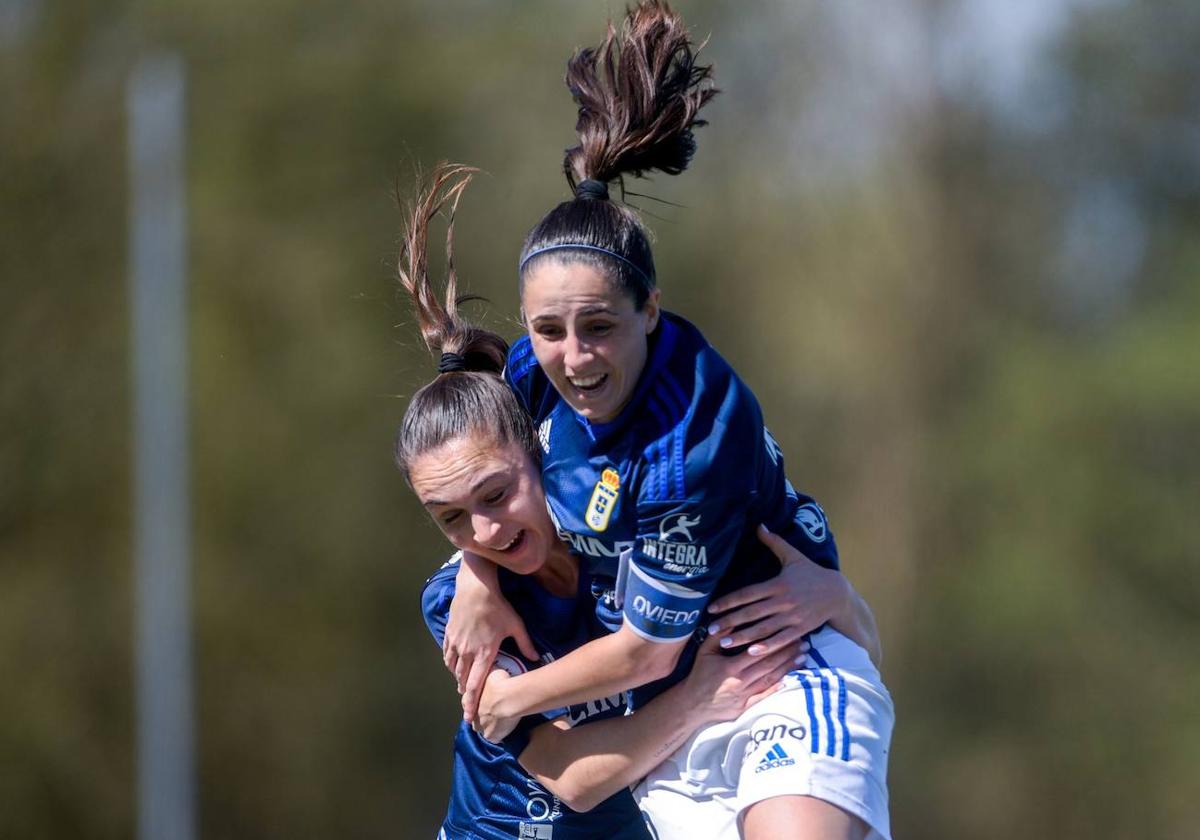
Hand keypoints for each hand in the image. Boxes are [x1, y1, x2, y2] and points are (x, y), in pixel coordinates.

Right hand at [444, 554, 537, 723]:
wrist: (475, 588)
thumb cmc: (497, 607)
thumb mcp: (515, 625)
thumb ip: (525, 644)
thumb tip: (536, 658)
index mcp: (484, 654)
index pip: (475, 685)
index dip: (471, 703)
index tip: (469, 717)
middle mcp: (467, 652)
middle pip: (463, 680)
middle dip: (465, 694)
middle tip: (468, 705)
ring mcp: (456, 644)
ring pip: (454, 668)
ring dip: (458, 679)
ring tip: (461, 687)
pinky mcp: (449, 635)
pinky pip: (447, 655)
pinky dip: (451, 664)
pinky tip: (454, 666)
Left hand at [472, 668, 521, 742]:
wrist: (509, 697)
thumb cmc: (500, 682)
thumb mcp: (491, 670)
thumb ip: (487, 670)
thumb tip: (489, 663)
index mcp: (469, 699)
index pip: (467, 701)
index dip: (473, 699)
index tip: (481, 698)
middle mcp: (472, 715)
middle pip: (473, 716)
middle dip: (480, 714)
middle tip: (492, 708)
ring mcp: (481, 727)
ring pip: (482, 728)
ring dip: (488, 724)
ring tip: (500, 719)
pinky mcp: (492, 736)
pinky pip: (494, 737)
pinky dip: (498, 734)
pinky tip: (505, 728)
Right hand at [681, 632, 803, 724]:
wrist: (692, 704)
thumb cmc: (699, 674)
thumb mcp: (705, 651)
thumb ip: (719, 636)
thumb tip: (731, 617)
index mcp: (731, 666)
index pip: (758, 651)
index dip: (775, 642)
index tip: (789, 632)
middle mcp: (740, 681)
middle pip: (769, 665)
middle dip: (787, 653)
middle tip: (803, 643)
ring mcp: (744, 695)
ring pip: (770, 679)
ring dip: (787, 668)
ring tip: (803, 658)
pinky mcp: (746, 707)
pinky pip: (764, 696)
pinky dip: (777, 688)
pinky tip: (790, 679)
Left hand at [705, 525, 849, 657]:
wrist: (837, 593)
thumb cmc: (812, 573)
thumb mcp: (793, 556)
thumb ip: (774, 542)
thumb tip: (759, 525)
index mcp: (778, 584)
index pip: (748, 594)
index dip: (728, 601)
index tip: (712, 608)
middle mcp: (783, 601)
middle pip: (752, 613)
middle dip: (730, 622)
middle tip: (711, 630)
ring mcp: (792, 617)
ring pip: (764, 629)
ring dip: (743, 637)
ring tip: (725, 643)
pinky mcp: (801, 629)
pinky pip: (781, 640)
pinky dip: (767, 646)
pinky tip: (751, 652)